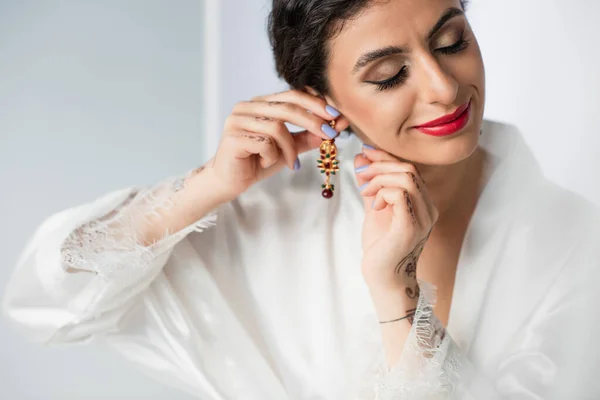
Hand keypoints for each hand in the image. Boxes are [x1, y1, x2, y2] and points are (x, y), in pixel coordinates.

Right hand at [205, 89, 349, 202]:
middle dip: (312, 121)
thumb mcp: (289, 148)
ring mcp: (237, 120)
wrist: (230, 181)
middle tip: (331, 135)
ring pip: (276, 127)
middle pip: (287, 107)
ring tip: (291, 163)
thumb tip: (337, 128)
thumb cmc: (258, 161)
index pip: (292, 95)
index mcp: (260, 103)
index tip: (336, 116)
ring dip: (290, 148)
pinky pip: (264, 143)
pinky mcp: (233, 136)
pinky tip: (267, 163)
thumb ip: (309, 137)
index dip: (315, 104)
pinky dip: (272, 156)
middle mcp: (247, 106)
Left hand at [355, 146, 438, 299]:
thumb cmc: (381, 248)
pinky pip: (400, 195)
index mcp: (423, 203)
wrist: (383, 279)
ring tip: (365, 191)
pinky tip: (374, 205)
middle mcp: (428, 209)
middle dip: (380, 165)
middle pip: (409, 169)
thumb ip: (371, 185)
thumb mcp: (374, 209)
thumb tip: (362, 158)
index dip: (386, 156)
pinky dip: (383, 192)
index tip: (365, 152)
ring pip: (406, 178)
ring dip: (379, 178)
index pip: (409, 168)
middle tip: (360, 175)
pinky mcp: (410, 227)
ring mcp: (423, 218)